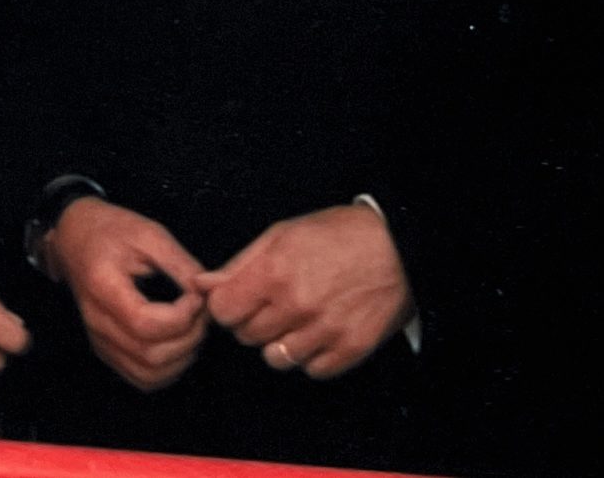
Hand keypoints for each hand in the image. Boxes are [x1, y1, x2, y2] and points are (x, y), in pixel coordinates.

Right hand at [43, 198, 208, 391]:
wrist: (74, 238)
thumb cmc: (110, 230)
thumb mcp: (148, 233)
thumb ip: (180, 263)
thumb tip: (207, 292)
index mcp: (103, 287)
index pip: (145, 324)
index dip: (182, 317)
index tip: (196, 297)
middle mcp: (97, 322)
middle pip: (150, 355)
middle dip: (189, 338)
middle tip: (201, 312)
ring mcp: (99, 340)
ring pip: (148, 374)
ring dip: (182, 357)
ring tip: (193, 327)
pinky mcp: (106, 350)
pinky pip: (141, 377)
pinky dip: (168, 369)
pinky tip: (178, 342)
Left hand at [197, 204, 411, 380]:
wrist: (401, 248)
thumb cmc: (340, 234)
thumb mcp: (283, 234)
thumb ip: (239, 263)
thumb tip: (203, 285)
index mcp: (275, 272)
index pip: (222, 311)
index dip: (227, 304)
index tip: (238, 298)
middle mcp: (297, 306)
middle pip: (246, 336)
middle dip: (252, 320)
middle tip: (274, 301)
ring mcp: (324, 332)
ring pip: (275, 358)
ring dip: (279, 341)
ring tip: (298, 317)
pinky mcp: (349, 350)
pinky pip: (310, 370)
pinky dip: (311, 354)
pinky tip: (320, 330)